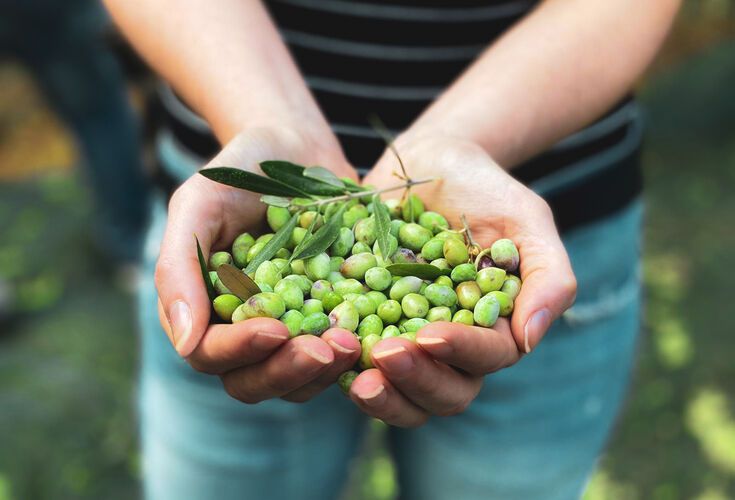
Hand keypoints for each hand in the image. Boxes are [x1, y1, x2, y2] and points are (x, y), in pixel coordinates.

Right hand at [155, 126, 360, 402]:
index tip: (274, 329)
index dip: (239, 350)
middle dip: (287, 371)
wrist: (298, 148)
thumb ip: (179, 266)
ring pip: (298, 380)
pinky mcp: (329, 322)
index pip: (209, 353)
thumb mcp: (200, 204)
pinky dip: (354, 354)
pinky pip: (338, 356)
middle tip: (324, 348)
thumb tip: (185, 342)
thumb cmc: (241, 170)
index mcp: (204, 310)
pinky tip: (377, 335)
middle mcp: (244, 330)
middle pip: (254, 381)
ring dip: (323, 370)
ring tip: (352, 341)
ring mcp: (290, 330)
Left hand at [351, 134, 576, 425]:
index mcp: (493, 330)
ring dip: (380, 392)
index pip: (485, 358)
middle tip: (385, 355)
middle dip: (416, 380)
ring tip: (355, 375)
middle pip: (443, 392)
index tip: (430, 334)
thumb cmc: (485, 190)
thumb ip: (547, 276)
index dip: (459, 353)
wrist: (430, 161)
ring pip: (399, 390)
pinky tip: (322, 350)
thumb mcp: (526, 220)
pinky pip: (353, 359)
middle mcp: (450, 345)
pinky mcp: (366, 322)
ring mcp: (405, 338)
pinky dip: (339, 364)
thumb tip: (529, 339)